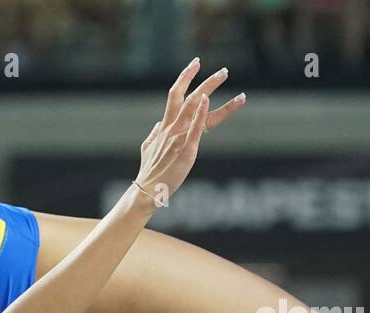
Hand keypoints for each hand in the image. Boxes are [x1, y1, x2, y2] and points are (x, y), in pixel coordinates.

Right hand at [134, 59, 245, 206]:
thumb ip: (154, 134)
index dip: (185, 78)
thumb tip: (159, 124)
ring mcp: (178, 138)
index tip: (195, 65)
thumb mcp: (147, 148)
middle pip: (187, 96)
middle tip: (223, 71)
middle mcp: (172, 128)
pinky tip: (205, 101)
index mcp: (165, 127)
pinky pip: (194, 128)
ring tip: (223, 75)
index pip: (175, 96)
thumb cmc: (149, 172)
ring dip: (208, 88)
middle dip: (206, 81)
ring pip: (193, 106)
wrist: (146, 189)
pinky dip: (200, 112)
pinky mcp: (186, 150)